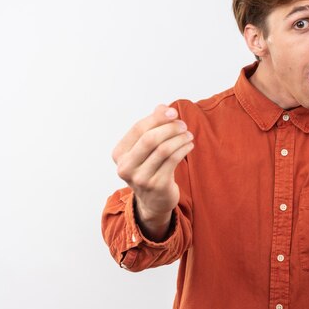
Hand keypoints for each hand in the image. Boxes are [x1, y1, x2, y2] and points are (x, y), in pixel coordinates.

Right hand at [112, 105, 193, 234]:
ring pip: (164, 149)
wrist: (154, 200)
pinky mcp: (157, 185)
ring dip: (180, 138)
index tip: (173, 112)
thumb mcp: (146, 148)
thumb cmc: (150, 168)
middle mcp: (125, 167)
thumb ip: (152, 126)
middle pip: (150, 139)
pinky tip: (189, 145)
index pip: (138, 128)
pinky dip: (183, 149)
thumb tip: (162, 107)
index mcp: (119, 154)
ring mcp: (140, 178)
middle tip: (183, 125)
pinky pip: (173, 160)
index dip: (157, 118)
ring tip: (188, 135)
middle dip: (170, 128)